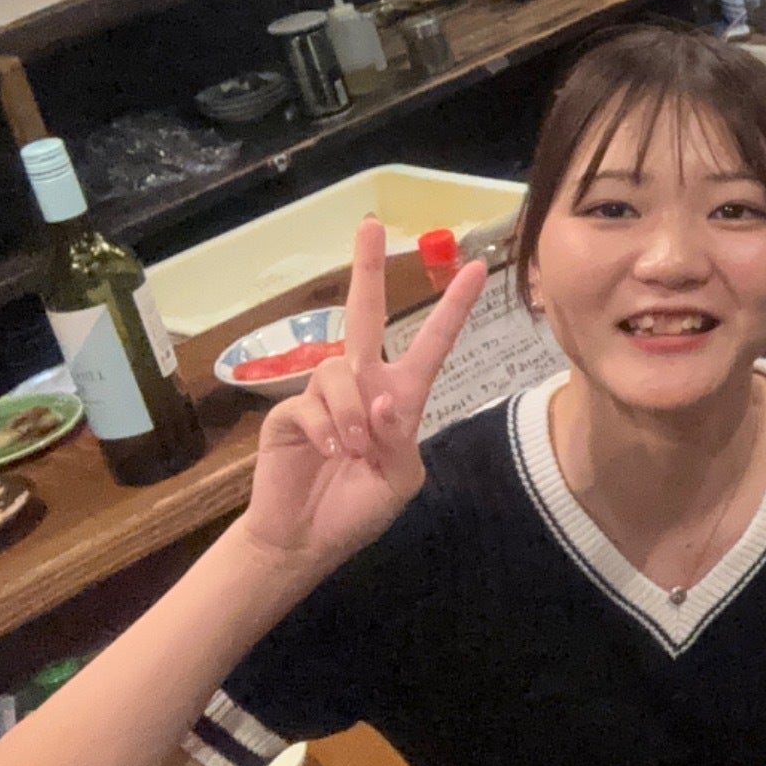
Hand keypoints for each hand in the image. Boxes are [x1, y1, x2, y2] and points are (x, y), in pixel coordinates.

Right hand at [241, 220, 487, 578]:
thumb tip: (382, 401)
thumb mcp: (401, 478)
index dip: (454, 308)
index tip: (478, 268)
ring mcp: (321, 395)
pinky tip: (329, 452)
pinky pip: (310, 403)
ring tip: (353, 450)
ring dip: (353, 412)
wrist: (307, 540)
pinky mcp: (288, 412)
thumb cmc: (358, 507)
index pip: (431, 344)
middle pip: (365, 316)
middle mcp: (362, 385)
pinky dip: (326, 427)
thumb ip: (402, 438)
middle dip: (367, 269)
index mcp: (400, 397)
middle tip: (369, 226)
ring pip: (341, 370)